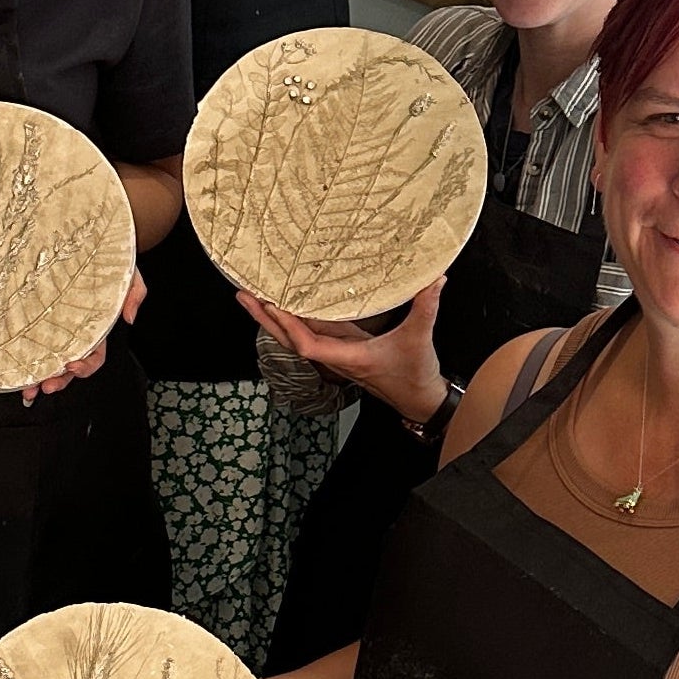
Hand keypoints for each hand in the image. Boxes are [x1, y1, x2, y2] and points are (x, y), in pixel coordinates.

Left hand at [20, 267, 146, 403]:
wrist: (93, 239)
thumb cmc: (111, 260)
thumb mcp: (129, 275)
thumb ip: (134, 295)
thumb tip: (129, 318)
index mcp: (97, 328)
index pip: (94, 356)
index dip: (85, 366)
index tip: (73, 366)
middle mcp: (76, 332)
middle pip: (67, 365)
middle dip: (57, 380)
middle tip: (45, 386)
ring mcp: (56, 325)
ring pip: (48, 358)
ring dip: (38, 376)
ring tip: (28, 387)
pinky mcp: (37, 314)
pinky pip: (30, 339)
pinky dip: (22, 356)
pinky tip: (14, 368)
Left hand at [243, 279, 445, 427]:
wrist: (420, 400)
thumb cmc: (415, 376)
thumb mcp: (420, 339)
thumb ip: (426, 307)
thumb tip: (435, 279)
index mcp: (349, 357)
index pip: (308, 345)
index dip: (289, 327)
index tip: (271, 306)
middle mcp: (337, 357)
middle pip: (291, 339)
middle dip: (265, 318)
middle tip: (243, 295)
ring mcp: (338, 353)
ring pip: (299, 336)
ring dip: (275, 319)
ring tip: (254, 297)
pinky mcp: (345, 349)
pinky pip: (313, 333)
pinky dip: (296, 319)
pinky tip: (288, 304)